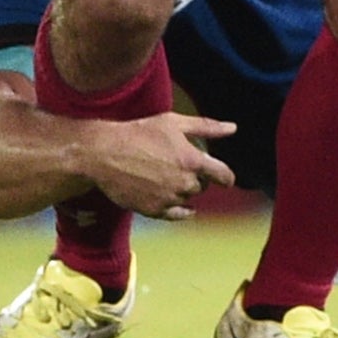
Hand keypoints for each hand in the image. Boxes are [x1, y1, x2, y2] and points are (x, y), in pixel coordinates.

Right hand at [90, 113, 237, 219]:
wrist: (105, 154)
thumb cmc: (139, 133)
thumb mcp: (173, 122)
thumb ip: (206, 126)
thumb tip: (232, 128)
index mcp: (192, 160)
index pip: (223, 175)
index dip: (226, 177)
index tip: (224, 177)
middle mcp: (184, 183)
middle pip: (202, 187)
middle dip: (196, 178)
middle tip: (179, 165)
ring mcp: (169, 199)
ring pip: (187, 199)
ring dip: (183, 191)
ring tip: (164, 175)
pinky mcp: (154, 210)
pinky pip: (175, 215)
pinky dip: (179, 210)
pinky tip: (174, 201)